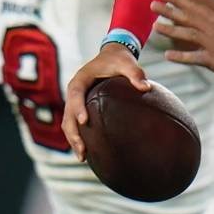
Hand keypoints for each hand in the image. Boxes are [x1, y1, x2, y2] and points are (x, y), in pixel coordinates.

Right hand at [62, 42, 149, 160]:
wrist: (112, 56)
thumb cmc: (119, 60)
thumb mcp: (127, 63)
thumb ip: (135, 73)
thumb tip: (146, 87)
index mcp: (81, 80)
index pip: (76, 94)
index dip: (78, 108)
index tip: (85, 121)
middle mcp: (74, 91)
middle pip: (68, 114)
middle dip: (73, 133)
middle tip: (83, 150)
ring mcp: (75, 101)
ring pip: (68, 123)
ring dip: (74, 139)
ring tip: (83, 157)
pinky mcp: (80, 107)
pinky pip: (76, 124)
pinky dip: (79, 137)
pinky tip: (88, 152)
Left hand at [151, 0, 213, 84]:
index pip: (195, 7)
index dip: (178, 0)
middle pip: (188, 19)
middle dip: (169, 11)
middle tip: (152, 5)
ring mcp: (213, 46)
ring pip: (188, 35)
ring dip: (170, 30)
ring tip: (154, 26)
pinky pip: (195, 58)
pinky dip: (181, 57)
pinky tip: (167, 55)